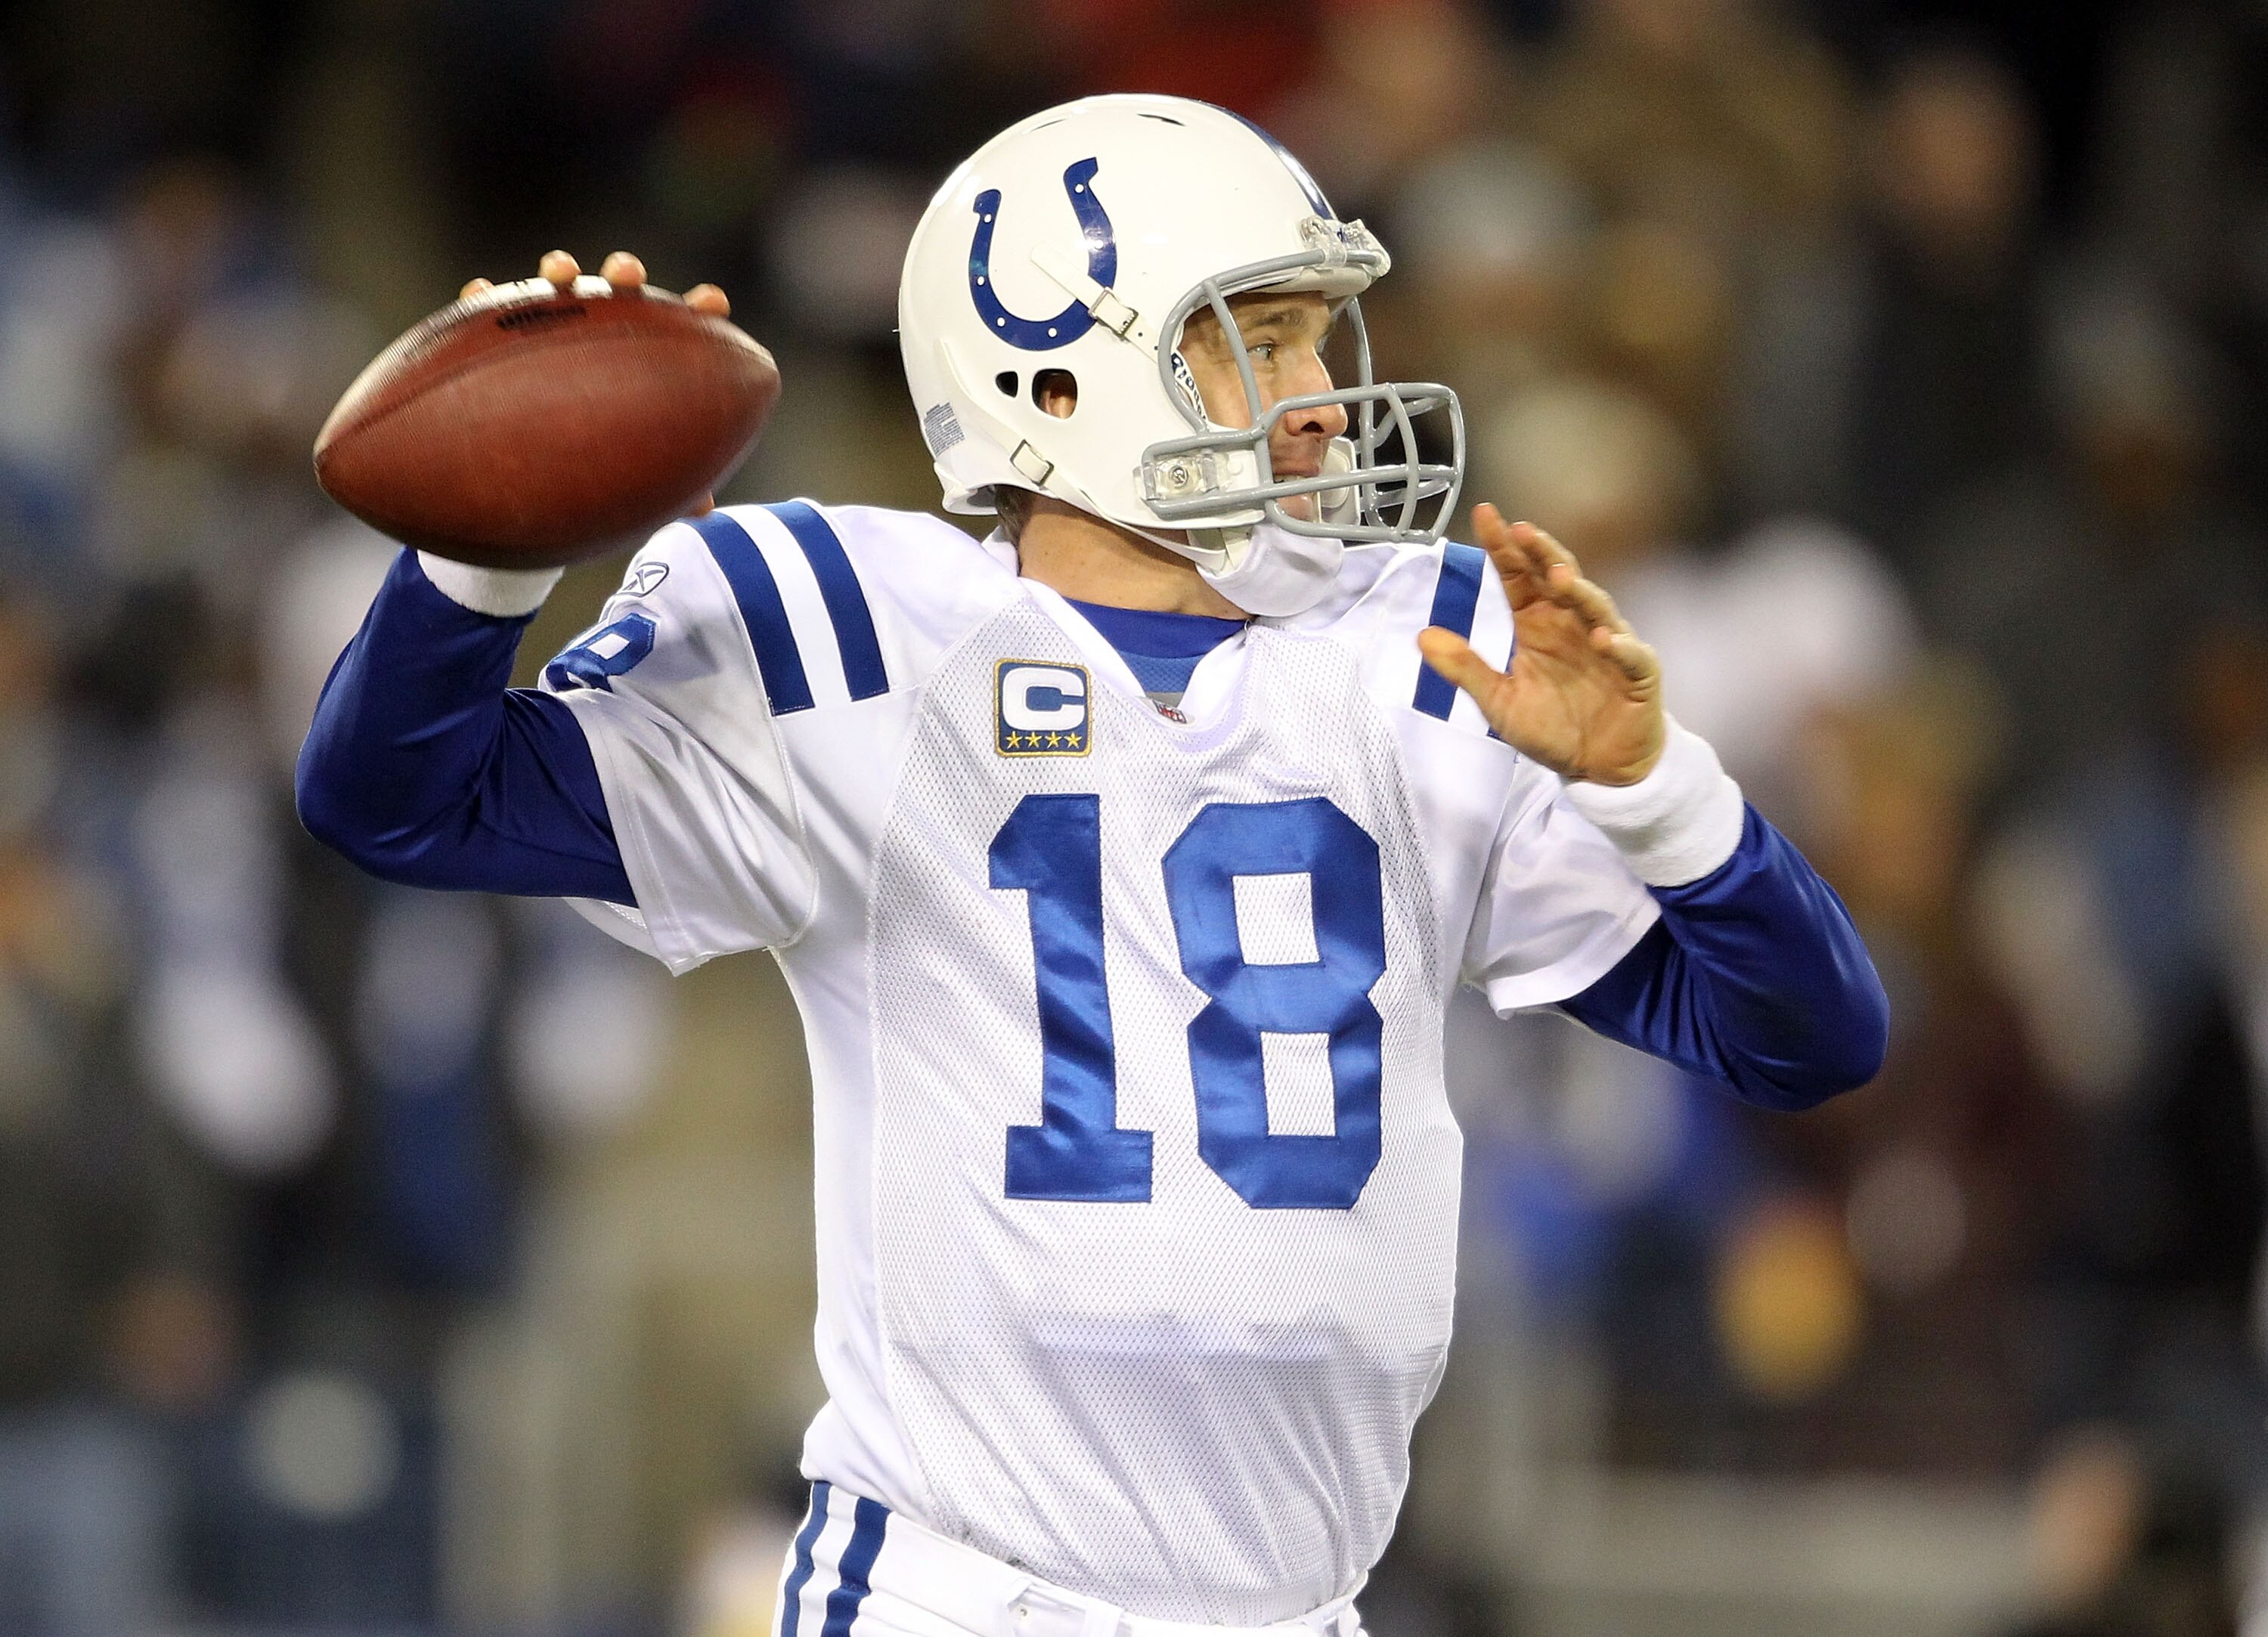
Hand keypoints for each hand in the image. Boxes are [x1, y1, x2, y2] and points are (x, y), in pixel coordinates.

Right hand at [458, 252, 725, 516]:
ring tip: (559, 274)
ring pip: (556, 285)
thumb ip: (668, 486)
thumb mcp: (634, 476)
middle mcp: (601, 330)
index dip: (700, 309)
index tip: (711, 303)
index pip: (680, 326)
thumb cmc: (601, 467)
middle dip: (624, 273)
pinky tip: (479, 293)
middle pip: (619, 289)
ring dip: (560, 269)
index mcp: (645, 355)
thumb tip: (703, 509)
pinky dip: (484, 297)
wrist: (532, 471)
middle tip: (625, 276)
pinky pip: (487, 309)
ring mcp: (552, 325)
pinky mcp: (500, 334)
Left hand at [1417, 504, 1664, 784]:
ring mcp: (1608, 645)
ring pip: (1596, 608)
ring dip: (1579, 592)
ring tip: (1559, 577)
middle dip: (1542, 553)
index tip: (1486, 515)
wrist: (1601, 766)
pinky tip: (1603, 640)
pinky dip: (1619, 646)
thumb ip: (1465, 669)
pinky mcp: (1637, 674)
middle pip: (1558, 578)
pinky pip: (1630, 656)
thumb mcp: (1498, 702)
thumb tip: (1422, 636)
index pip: (1518, 577)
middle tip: (1523, 532)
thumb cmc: (1553, 728)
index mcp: (1538, 624)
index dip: (1503, 548)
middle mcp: (1572, 625)